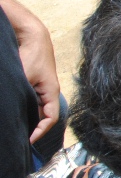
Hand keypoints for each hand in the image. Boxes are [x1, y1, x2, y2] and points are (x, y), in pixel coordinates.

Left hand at [16, 14, 59, 143]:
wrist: (33, 37)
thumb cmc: (31, 56)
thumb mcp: (24, 78)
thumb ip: (21, 96)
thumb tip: (12, 112)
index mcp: (51, 92)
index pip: (50, 119)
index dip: (40, 132)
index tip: (27, 141)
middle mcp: (49, 92)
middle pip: (44, 116)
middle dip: (33, 128)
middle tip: (19, 138)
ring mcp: (43, 88)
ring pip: (37, 109)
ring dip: (28, 118)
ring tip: (15, 128)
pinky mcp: (36, 84)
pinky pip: (32, 101)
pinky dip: (25, 109)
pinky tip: (14, 113)